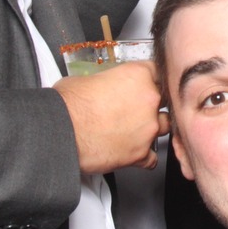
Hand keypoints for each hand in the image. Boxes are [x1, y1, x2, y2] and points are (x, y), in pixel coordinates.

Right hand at [54, 61, 169, 172]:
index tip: (150, 82)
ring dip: (153, 128)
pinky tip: (136, 152)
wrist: (61, 133)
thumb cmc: (69, 105)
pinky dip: (145, 156)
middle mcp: (149, 100)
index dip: (152, 78)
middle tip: (140, 107)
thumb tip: (100, 85)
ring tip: (138, 129)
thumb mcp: (87, 78)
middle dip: (155, 103)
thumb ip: (105, 80)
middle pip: (166, 99)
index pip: (159, 71)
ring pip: (165, 126)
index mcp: (138, 76)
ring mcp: (147, 128)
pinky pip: (152, 157)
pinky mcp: (140, 153)